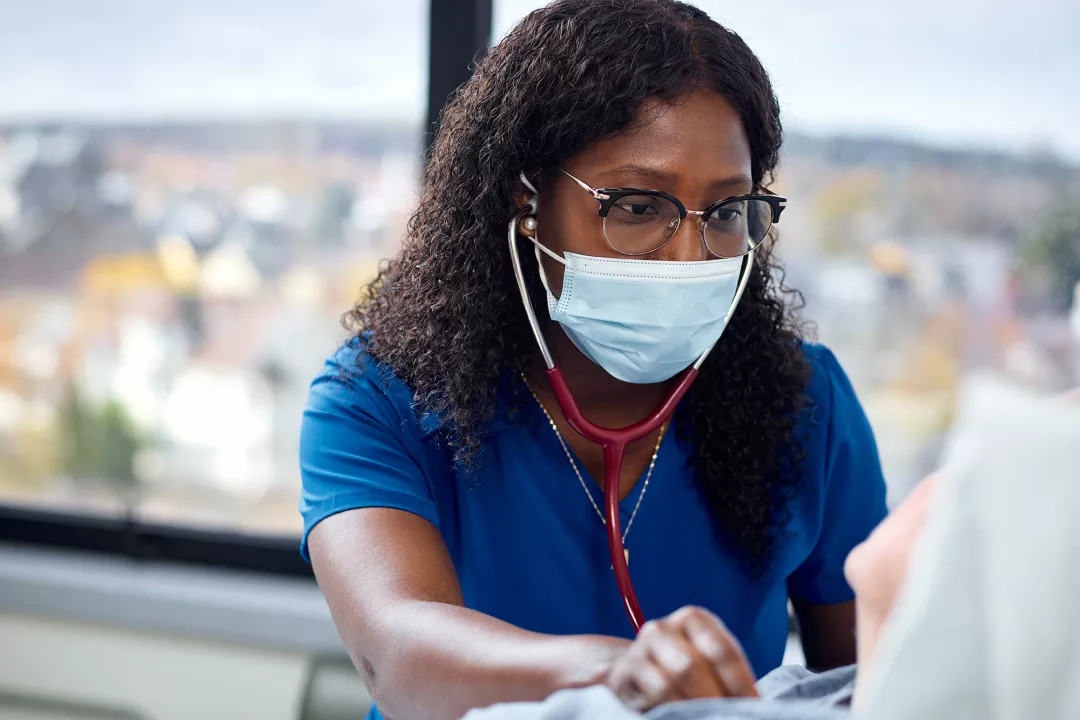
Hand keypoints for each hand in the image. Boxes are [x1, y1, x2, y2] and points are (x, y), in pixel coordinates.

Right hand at [604, 606, 757, 711]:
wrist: (632, 670)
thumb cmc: (680, 667)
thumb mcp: (706, 661)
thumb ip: (725, 676)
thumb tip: (753, 704)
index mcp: (693, 619)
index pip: (722, 651)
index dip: (741, 684)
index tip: (755, 707)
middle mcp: (662, 629)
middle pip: (692, 666)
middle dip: (714, 699)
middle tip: (730, 716)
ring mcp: (639, 650)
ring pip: (668, 683)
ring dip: (692, 708)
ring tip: (709, 718)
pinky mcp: (622, 675)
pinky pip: (650, 697)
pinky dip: (671, 712)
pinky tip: (682, 718)